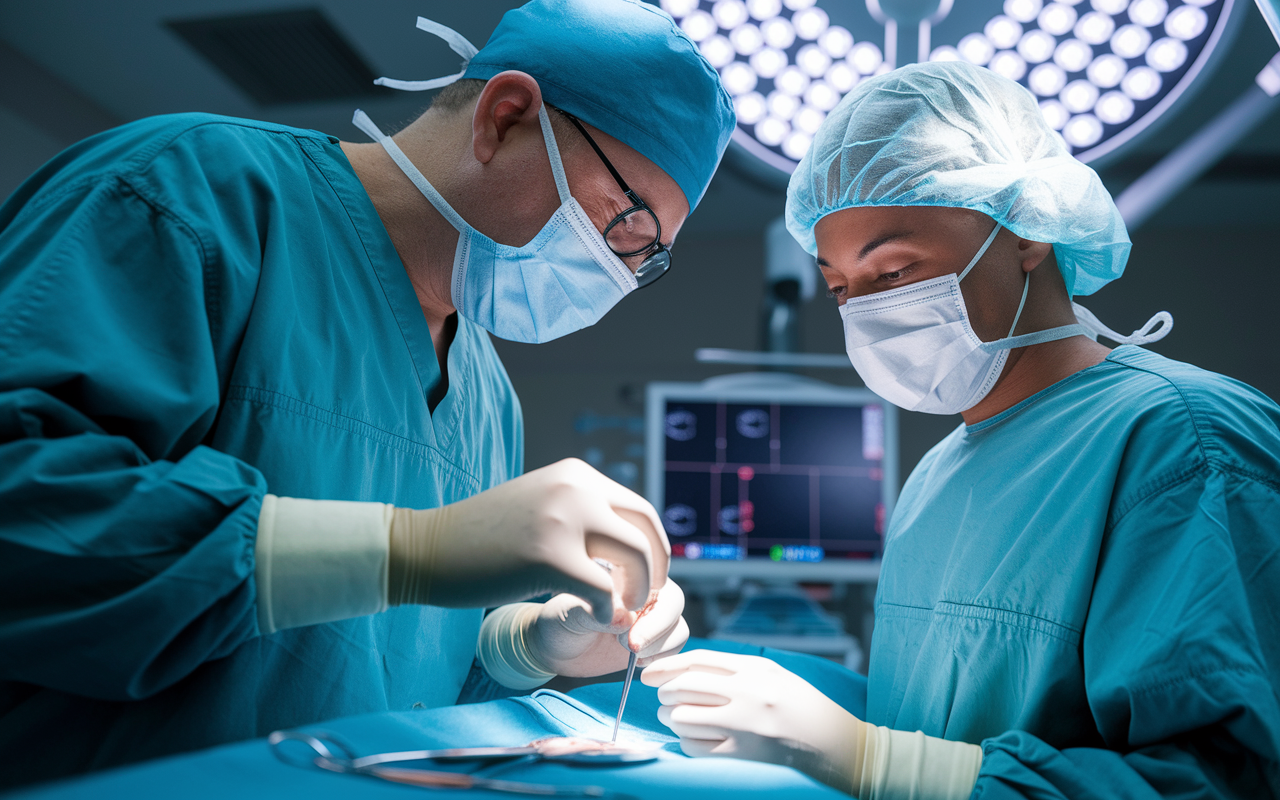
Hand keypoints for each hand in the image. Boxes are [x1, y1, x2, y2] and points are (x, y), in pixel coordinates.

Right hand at [389, 459, 668, 622]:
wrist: (425, 548)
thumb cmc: (480, 538)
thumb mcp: (540, 508)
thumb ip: (580, 514)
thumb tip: (625, 542)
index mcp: (576, 474)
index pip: (641, 509)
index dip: (653, 549)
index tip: (642, 579)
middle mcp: (576, 487)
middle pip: (647, 530)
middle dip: (655, 571)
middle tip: (641, 600)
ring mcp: (563, 518)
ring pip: (636, 557)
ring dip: (638, 592)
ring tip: (620, 611)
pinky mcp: (548, 556)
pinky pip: (604, 590)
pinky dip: (607, 612)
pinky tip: (593, 619)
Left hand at [528, 579, 688, 676]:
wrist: (555, 650)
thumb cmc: (558, 622)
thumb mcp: (567, 614)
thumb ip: (593, 611)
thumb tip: (626, 619)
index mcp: (626, 572)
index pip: (655, 576)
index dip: (649, 602)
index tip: (627, 628)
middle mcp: (644, 590)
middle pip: (674, 602)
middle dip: (656, 628)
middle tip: (630, 646)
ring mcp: (652, 616)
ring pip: (678, 627)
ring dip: (660, 645)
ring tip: (630, 654)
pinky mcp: (654, 641)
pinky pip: (674, 646)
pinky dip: (663, 657)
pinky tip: (638, 663)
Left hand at [642, 650, 862, 793]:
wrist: (842, 748)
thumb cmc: (805, 709)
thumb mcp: (775, 676)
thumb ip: (735, 670)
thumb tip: (684, 670)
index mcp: (757, 670)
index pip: (698, 660)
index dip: (667, 666)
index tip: (651, 673)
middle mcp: (750, 695)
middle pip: (685, 687)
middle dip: (665, 692)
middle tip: (663, 697)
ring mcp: (745, 728)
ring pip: (683, 718)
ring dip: (672, 718)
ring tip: (676, 717)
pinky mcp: (744, 757)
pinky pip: (695, 747)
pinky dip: (686, 741)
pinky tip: (693, 738)